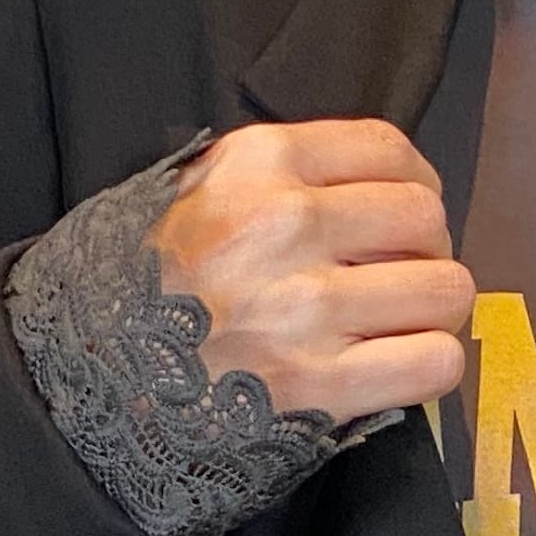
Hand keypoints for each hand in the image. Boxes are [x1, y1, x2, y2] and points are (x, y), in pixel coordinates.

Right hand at [149, 119, 474, 426]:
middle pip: (426, 218)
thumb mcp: (192, 192)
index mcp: (256, 165)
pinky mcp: (319, 384)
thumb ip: (274, 177)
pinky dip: (430, 367)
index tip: (404, 220)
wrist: (89, 378)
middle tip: (403, 280)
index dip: (415, 186)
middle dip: (428, 251)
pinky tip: (399, 368)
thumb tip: (368, 186)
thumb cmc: (144, 287)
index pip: (388, 150)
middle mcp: (284, 225)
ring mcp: (303, 308)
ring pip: (446, 289)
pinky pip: (434, 361)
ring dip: (434, 312)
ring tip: (399, 327)